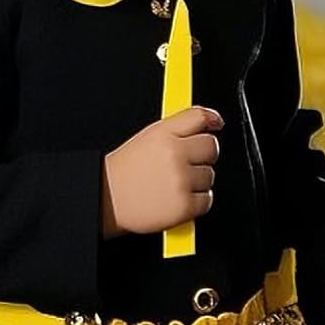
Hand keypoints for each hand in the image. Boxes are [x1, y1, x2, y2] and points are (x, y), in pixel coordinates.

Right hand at [101, 106, 222, 236]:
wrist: (109, 198)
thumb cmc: (129, 168)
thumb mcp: (151, 135)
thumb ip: (181, 124)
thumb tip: (214, 120)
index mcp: (164, 134)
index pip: (199, 118)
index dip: (210, 121)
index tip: (215, 125)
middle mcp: (174, 155)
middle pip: (211, 147)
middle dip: (203, 155)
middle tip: (185, 162)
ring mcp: (180, 181)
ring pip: (210, 175)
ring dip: (198, 180)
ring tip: (174, 182)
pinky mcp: (184, 206)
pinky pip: (207, 199)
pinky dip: (197, 201)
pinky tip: (178, 197)